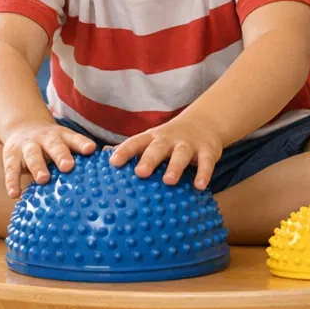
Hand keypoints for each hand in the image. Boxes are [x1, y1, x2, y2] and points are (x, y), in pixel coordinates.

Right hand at [0, 121, 96, 196]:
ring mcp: (27, 146)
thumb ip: (77, 157)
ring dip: (38, 166)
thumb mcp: (64, 143)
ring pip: (33, 155)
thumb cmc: (52, 144)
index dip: (82, 144)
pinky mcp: (10, 156)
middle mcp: (45, 139)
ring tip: (44, 179)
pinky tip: (15, 194)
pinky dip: (12, 182)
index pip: (74, 139)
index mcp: (62, 136)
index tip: (91, 150)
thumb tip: (103, 181)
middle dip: (61, 155)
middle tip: (68, 166)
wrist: (22, 127)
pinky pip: (11, 169)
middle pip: (54, 145)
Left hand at [108, 117, 225, 188]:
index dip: (124, 152)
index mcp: (152, 138)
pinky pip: (206, 162)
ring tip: (169, 181)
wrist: (204, 123)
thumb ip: (130, 149)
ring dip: (175, 167)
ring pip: (181, 154)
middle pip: (157, 148)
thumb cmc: (169, 139)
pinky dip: (203, 173)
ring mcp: (188, 144)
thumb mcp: (150, 140)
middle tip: (140, 173)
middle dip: (149, 159)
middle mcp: (169, 140)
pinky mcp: (207, 150)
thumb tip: (102, 156)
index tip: (113, 163)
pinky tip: (199, 186)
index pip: (135, 143)